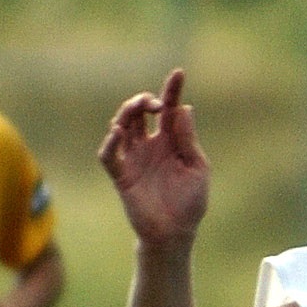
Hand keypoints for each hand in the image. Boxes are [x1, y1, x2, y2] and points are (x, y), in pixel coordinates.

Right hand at [98, 69, 209, 247]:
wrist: (175, 233)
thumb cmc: (190, 204)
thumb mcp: (197, 168)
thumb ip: (188, 140)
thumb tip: (184, 108)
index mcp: (171, 141)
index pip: (169, 109)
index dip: (172, 90)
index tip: (179, 73)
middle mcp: (150, 146)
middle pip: (140, 112)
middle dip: (144, 100)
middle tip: (155, 103)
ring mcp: (134, 159)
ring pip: (122, 126)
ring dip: (127, 113)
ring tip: (137, 110)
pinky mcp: (121, 176)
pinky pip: (109, 156)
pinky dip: (110, 143)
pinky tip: (118, 133)